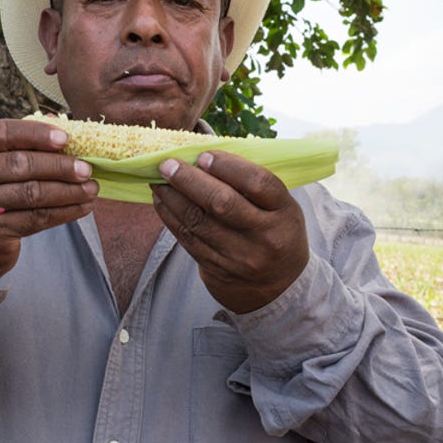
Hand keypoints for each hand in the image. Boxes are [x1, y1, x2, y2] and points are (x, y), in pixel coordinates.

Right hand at [0, 118, 98, 284]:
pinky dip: (63, 212)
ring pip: (31, 194)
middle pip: (19, 164)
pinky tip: (81, 208)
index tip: (65, 139)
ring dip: (68, 191)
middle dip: (59, 166)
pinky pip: (34, 219)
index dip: (35, 133)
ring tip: (91, 189)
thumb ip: (16, 145)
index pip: (0, 133)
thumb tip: (60, 122)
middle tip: (87, 168)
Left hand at [151, 150, 308, 312]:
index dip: (228, 166)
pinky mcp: (218, 270)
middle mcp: (264, 237)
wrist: (279, 287)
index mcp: (284, 213)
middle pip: (222, 203)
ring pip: (198, 222)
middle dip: (189, 180)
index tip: (203, 155)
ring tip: (157, 179)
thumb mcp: (279, 208)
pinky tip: (161, 201)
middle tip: (166, 164)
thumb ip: (252, 185)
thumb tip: (204, 156)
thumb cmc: (275, 232)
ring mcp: (240, 257)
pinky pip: (188, 239)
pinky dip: (170, 217)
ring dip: (172, 197)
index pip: (258, 183)